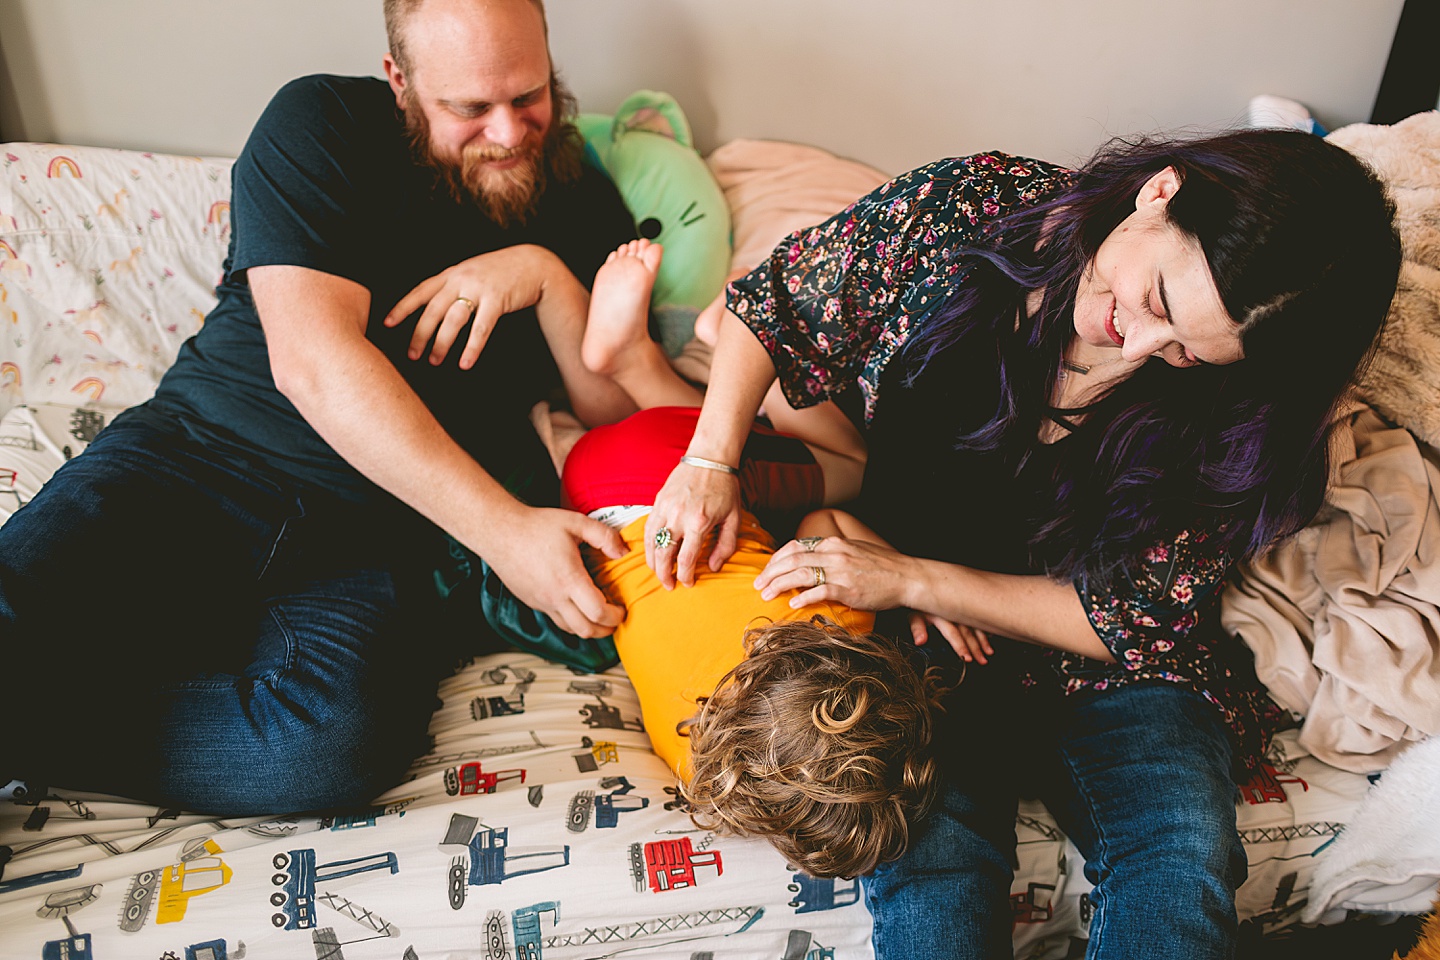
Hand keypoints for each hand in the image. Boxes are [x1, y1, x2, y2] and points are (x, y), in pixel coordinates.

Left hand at [383, 245, 563, 368]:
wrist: (534, 264)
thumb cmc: (502, 272)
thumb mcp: (472, 272)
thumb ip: (453, 285)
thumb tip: (435, 308)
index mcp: (452, 273)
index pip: (421, 291)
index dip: (403, 308)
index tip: (387, 324)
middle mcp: (461, 279)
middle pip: (433, 310)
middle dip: (419, 334)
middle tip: (412, 355)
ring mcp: (479, 289)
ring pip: (453, 320)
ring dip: (442, 343)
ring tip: (434, 361)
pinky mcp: (497, 300)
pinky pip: (481, 328)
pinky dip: (472, 348)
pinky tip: (465, 363)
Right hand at [482, 505, 626, 637]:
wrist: (499, 531)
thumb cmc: (535, 526)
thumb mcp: (575, 522)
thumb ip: (603, 535)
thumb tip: (623, 551)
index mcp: (569, 579)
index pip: (598, 613)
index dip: (616, 616)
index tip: (622, 609)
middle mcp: (554, 596)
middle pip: (586, 630)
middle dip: (606, 629)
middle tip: (615, 618)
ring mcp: (541, 602)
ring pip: (570, 630)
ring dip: (589, 628)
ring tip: (599, 616)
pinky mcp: (532, 601)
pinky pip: (556, 620)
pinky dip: (571, 620)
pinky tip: (577, 606)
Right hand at [644, 461, 742, 588]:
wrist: (709, 459)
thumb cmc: (725, 487)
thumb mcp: (734, 518)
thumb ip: (725, 545)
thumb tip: (713, 566)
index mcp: (699, 522)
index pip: (686, 559)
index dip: (685, 576)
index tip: (688, 583)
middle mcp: (679, 517)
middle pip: (664, 555)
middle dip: (665, 575)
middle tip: (669, 585)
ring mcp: (666, 508)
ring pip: (652, 543)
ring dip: (653, 562)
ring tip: (659, 573)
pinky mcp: (658, 501)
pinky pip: (648, 528)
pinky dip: (648, 545)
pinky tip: (652, 554)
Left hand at [756, 534, 920, 612]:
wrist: (908, 577)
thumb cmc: (881, 567)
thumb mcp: (853, 552)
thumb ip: (831, 554)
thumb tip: (810, 562)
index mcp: (833, 543)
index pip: (795, 546)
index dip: (776, 558)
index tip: (766, 570)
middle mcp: (834, 553)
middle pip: (792, 559)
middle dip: (770, 572)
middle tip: (757, 584)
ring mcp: (841, 570)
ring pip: (800, 573)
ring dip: (779, 584)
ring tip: (766, 594)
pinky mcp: (848, 588)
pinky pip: (819, 591)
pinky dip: (803, 596)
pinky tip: (792, 603)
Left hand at [907, 610, 992, 664]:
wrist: (923, 583)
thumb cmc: (919, 602)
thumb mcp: (914, 614)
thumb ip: (917, 627)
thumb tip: (920, 641)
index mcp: (942, 615)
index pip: (953, 634)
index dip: (961, 647)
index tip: (968, 659)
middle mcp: (955, 611)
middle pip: (968, 632)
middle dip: (976, 648)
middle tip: (982, 661)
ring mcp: (962, 608)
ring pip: (975, 625)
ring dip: (983, 639)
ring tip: (989, 652)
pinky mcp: (967, 605)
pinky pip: (979, 617)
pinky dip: (985, 627)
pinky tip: (991, 635)